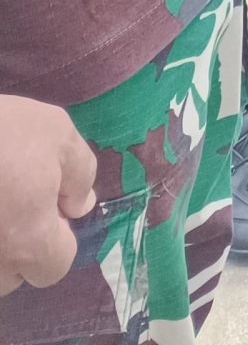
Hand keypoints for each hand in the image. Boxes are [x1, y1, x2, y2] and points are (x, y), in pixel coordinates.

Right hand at [0, 97, 94, 296]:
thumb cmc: (3, 132)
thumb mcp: (58, 135)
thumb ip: (80, 175)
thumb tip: (80, 206)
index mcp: (29, 242)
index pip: (54, 268)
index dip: (59, 237)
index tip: (49, 205)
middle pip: (15, 275)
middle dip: (22, 247)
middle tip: (16, 203)